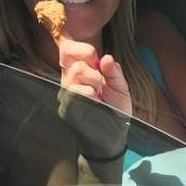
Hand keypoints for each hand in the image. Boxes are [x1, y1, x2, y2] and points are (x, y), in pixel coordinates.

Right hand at [57, 38, 130, 160]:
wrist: (113, 136)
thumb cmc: (114, 110)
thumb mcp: (120, 87)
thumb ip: (114, 72)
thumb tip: (107, 58)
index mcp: (78, 71)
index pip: (67, 48)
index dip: (82, 48)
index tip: (96, 60)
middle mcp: (68, 80)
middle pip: (70, 56)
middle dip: (92, 64)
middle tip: (100, 81)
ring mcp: (66, 94)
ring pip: (76, 71)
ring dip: (94, 79)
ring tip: (99, 93)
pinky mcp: (67, 107)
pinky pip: (74, 91)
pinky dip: (89, 92)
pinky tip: (95, 101)